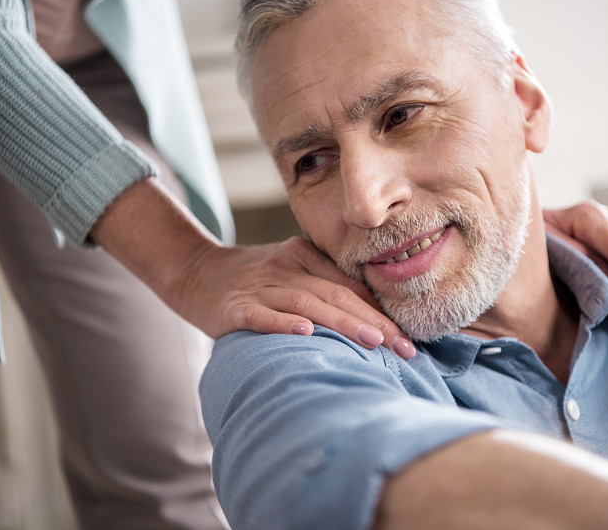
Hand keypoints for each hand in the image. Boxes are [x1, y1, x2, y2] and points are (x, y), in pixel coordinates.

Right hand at [91, 178, 414, 357]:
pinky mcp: (234, 306)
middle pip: (337, 295)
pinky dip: (282, 324)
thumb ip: (326, 287)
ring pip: (307, 304)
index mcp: (306, 257)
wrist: (195, 270)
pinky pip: (261, 315)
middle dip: (375, 323)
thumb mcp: (292, 272)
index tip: (412, 338)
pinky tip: (304, 335)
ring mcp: (260, 286)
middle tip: (406, 349)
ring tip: (373, 343)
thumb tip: (374, 319)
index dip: (382, 312)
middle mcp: (287, 268)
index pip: (351, 287)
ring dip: (342, 323)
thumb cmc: (255, 280)